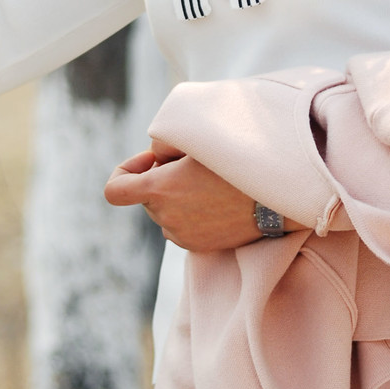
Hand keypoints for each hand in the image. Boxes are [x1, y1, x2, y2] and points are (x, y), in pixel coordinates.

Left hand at [103, 138, 264, 252]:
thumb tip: (153, 159)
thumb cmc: (235, 161)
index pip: (114, 191)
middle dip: (160, 179)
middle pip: (146, 197)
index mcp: (159, 189)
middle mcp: (165, 217)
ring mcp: (181, 235)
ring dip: (176, 197)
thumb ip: (164, 147)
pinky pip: (181, 226)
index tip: (150, 162)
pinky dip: (190, 213)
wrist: (274, 196)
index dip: (125, 171)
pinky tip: (215, 200)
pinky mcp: (197, 247)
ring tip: (208, 183)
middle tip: (191, 164)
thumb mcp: (195, 141)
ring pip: (164, 212)